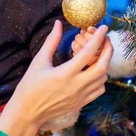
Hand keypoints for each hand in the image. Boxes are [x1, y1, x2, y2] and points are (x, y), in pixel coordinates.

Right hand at [0, 21, 112, 135]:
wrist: (27, 112)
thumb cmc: (30, 85)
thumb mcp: (39, 61)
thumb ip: (51, 41)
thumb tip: (58, 23)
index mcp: (64, 73)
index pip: (88, 52)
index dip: (98, 38)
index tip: (104, 27)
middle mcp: (76, 86)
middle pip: (102, 66)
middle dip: (108, 50)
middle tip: (106, 39)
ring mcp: (81, 96)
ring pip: (103, 78)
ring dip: (104, 63)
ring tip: (98, 53)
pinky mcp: (81, 103)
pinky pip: (99, 89)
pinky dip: (101, 78)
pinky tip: (93, 70)